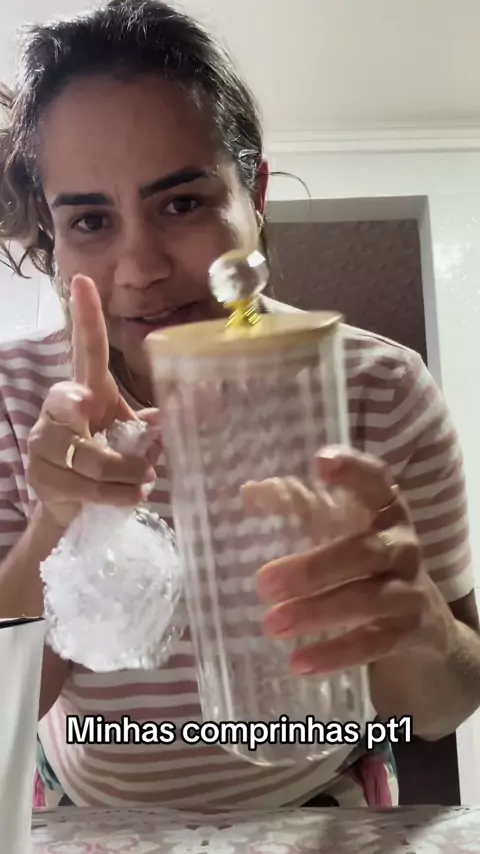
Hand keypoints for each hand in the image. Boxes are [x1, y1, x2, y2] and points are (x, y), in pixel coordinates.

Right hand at [27, 275, 158, 527]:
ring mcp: (44, 441)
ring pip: (87, 455)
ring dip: (124, 474)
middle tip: (117, 436)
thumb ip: (160, 421)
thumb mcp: (133, 435)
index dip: (86, 316)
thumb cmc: (107, 457)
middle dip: (85, 414)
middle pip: (69, 403)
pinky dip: (115, 494)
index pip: (85, 348)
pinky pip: (83, 485)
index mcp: (87, 389)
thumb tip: (205, 400)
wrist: (71, 501)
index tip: (84, 281)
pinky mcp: (42, 475)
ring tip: (143, 483)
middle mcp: (59, 408)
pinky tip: (130, 496)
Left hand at [246, 447, 446, 675]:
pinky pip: (373, 644)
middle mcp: (403, 545)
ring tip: (270, 624)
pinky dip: (335, 654)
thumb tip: (248, 493)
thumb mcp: (339, 530)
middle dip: (313, 569)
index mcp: (385, 510)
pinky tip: (297, 663)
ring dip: (316, 612)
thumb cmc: (364, 559)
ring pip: (366, 600)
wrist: (424, 619)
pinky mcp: (411, 631)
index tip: (319, 463)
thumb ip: (298, 507)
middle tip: (262, 584)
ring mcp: (410, 589)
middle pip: (363, 552)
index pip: (376, 482)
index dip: (353, 470)